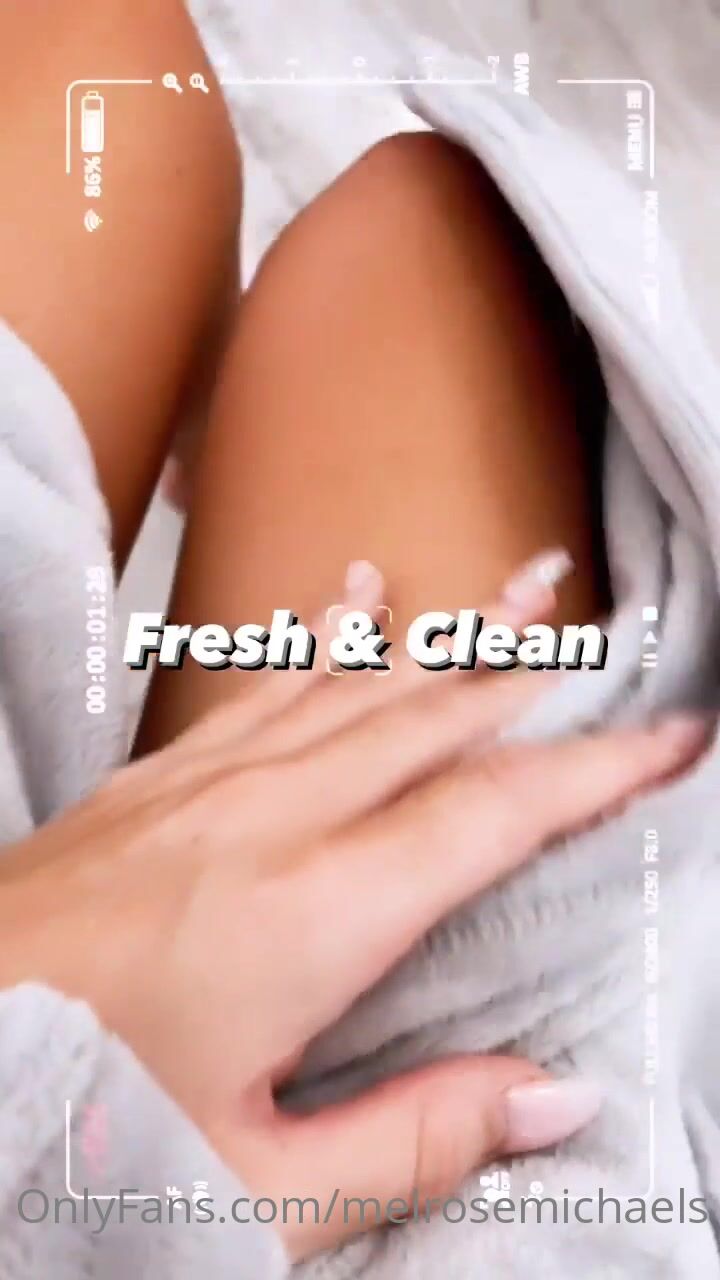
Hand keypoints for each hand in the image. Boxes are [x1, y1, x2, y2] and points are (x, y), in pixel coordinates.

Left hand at [1, 558, 705, 1258]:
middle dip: (529, 670)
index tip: (669, 737)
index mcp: (312, 918)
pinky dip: (324, 640)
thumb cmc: (68, 1133)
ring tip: (519, 582)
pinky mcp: (148, 785)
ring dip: (447, 635)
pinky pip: (262, 686)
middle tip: (602, 624)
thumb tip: (556, 1094)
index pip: (490, 816)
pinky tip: (353, 596)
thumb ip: (412, 1139)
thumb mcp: (251, 1192)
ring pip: (355, 683)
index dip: (594, 769)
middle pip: (431, 721)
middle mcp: (266, 822)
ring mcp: (200, 789)